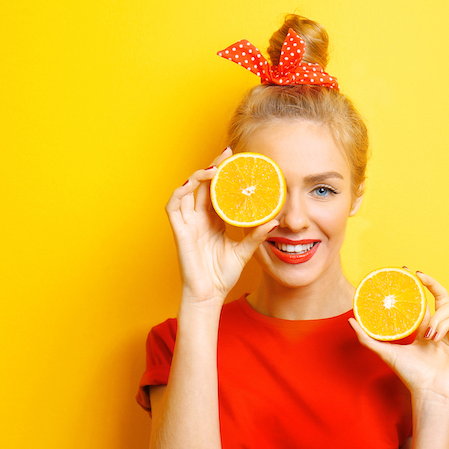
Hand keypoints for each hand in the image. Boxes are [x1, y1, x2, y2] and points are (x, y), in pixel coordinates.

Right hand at [165, 147, 281, 304]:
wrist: (209, 294)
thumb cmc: (222, 274)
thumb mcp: (244, 250)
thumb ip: (256, 235)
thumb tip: (275, 221)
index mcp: (213, 220)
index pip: (216, 189)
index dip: (223, 174)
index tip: (238, 160)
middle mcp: (198, 218)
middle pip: (202, 184)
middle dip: (213, 167)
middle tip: (228, 154)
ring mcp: (187, 223)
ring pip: (186, 190)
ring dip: (198, 175)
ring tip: (214, 167)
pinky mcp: (179, 231)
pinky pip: (173, 206)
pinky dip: (180, 192)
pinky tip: (192, 184)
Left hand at [348, 272, 448, 404]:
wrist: (428, 391)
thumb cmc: (411, 375)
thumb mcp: (386, 352)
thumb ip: (367, 338)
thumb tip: (350, 321)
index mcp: (427, 327)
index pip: (426, 300)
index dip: (419, 285)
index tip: (408, 272)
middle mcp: (442, 327)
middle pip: (442, 296)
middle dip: (432, 283)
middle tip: (419, 276)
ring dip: (436, 317)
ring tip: (427, 333)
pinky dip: (444, 326)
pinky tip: (434, 338)